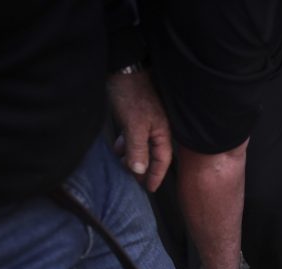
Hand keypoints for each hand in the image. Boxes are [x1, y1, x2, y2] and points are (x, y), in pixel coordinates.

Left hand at [107, 70, 171, 191]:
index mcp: (162, 132)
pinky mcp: (137, 113)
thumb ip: (138, 149)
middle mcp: (158, 128)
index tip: (150, 189)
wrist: (124, 66)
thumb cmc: (131, 94)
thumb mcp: (133, 126)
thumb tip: (140, 171)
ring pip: (142, 145)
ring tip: (123, 164)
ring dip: (133, 156)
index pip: (162, 160)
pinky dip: (128, 144)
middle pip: (153, 154)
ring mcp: (148, 120)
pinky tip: (119, 147)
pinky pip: (135, 135)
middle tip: (134, 180)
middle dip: (143, 168)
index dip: (156, 175)